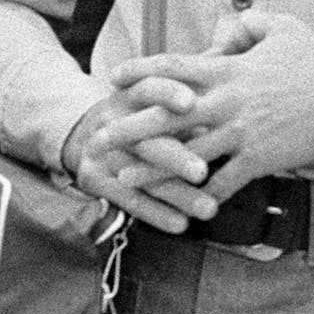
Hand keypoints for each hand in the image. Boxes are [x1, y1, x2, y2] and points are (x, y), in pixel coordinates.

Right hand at [63, 87, 221, 232]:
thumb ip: (184, 110)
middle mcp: (112, 119)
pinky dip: (157, 213)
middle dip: (175, 158)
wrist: (85, 133)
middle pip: (145, 140)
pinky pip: (128, 200)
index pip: (149, 88)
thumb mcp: (154, 103)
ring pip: (141, 176)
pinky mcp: (90, 178)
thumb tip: (228, 118)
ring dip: (177, 194)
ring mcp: (98, 150)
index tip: (191, 103)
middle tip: (203, 172)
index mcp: (130, 93)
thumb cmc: (140, 115)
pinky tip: (182, 225)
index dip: (168, 94)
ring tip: (209, 209)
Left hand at [120, 10, 313, 206]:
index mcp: (228, 70)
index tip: (114, 77)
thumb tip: (222, 36)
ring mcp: (241, 133)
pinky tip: (188, 210)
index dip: (140, 70)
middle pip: (166, 116)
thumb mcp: (280, 27)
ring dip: (152, 170)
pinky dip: (205, 196)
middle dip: (129, 128)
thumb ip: (246, 27)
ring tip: (122, 181)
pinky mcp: (260, 159)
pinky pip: (226, 181)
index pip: (173, 67)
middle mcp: (226, 102)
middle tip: (99, 138)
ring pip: (186, 154)